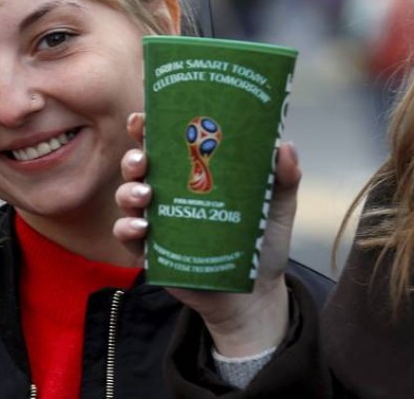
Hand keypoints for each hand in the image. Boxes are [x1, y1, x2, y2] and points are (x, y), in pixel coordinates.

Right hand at [113, 112, 300, 356]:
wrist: (255, 295)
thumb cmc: (262, 244)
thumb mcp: (277, 207)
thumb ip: (283, 178)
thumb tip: (286, 146)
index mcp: (194, 172)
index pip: (165, 142)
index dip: (148, 127)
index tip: (143, 119)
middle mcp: (170, 192)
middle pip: (139, 165)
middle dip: (134, 157)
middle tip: (143, 159)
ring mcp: (158, 221)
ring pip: (128, 196)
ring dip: (129, 190)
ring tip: (146, 195)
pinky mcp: (151, 251)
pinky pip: (127, 235)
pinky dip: (128, 227)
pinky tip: (143, 227)